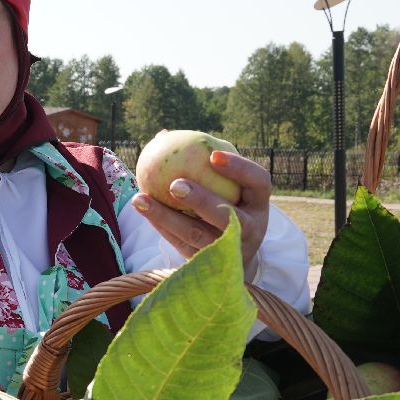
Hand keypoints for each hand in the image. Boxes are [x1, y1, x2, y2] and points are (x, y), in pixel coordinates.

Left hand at [132, 151, 270, 276]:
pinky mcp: (205, 264)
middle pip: (227, 216)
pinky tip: (143, 210)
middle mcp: (250, 229)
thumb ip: (201, 163)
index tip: (213, 155)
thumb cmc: (225, 205)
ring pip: (195, 234)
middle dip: (201, 200)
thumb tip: (162, 134)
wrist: (232, 256)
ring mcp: (228, 251)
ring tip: (140, 199)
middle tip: (174, 184)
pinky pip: (179, 244)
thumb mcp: (225, 187)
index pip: (258, 182)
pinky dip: (160, 226)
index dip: (239, 168)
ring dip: (165, 216)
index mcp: (258, 204)